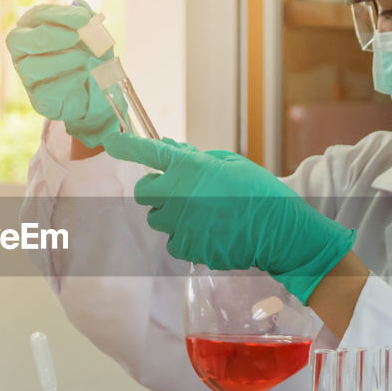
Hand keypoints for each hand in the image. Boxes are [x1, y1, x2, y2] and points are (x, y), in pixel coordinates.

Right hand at [6, 1, 121, 149]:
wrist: (92, 91)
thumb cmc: (85, 56)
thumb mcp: (92, 36)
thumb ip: (87, 20)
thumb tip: (80, 5)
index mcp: (31, 28)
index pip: (35, 16)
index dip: (58, 15)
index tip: (82, 18)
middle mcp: (22, 51)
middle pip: (17, 40)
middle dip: (48, 36)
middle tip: (75, 37)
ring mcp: (26, 75)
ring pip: (30, 66)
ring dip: (60, 60)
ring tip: (82, 58)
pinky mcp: (37, 98)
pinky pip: (45, 89)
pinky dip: (67, 80)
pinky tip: (81, 75)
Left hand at [102, 133, 356, 303]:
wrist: (279, 231)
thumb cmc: (259, 192)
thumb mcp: (230, 163)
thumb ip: (198, 159)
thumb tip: (175, 153)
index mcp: (190, 168)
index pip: (149, 152)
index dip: (126, 145)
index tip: (111, 141)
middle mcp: (178, 196)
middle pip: (144, 193)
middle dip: (155, 190)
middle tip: (176, 190)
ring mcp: (181, 224)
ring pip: (158, 219)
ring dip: (170, 215)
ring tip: (200, 214)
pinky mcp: (188, 248)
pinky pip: (174, 241)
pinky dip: (185, 237)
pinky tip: (208, 232)